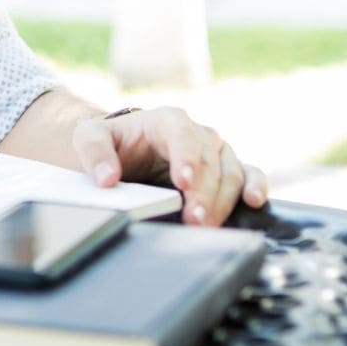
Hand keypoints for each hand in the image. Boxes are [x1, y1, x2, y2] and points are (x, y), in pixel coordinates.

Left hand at [69, 107, 267, 226]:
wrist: (125, 150)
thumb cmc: (111, 142)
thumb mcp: (90, 139)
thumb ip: (95, 153)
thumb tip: (107, 179)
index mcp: (167, 120)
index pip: (181, 135)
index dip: (186, 158)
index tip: (183, 183)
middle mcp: (197, 134)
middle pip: (209, 160)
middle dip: (203, 192)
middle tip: (193, 220)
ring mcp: (216, 152)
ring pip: (230, 172)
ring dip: (223, 200)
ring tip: (207, 225)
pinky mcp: (227, 171)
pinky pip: (249, 175)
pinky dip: (256, 186)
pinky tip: (255, 203)